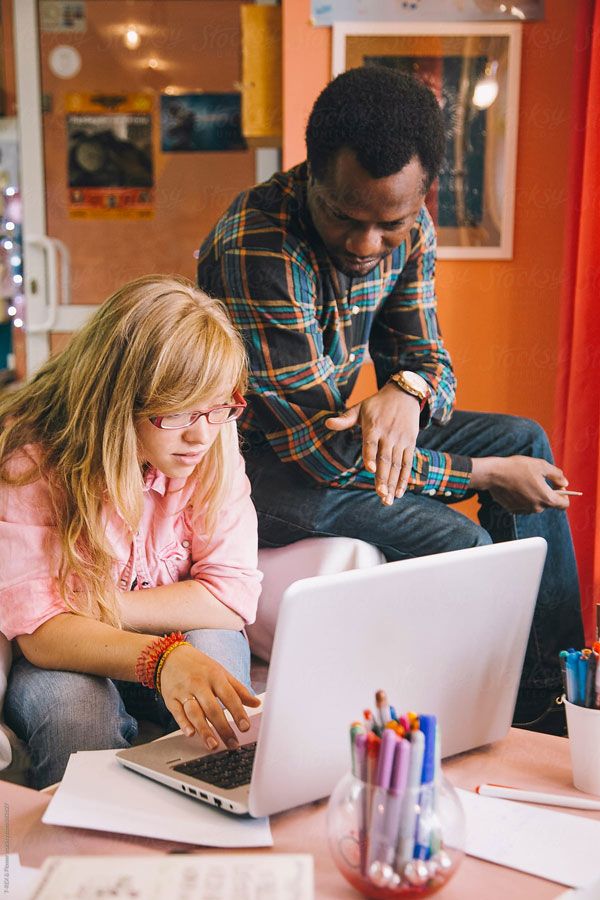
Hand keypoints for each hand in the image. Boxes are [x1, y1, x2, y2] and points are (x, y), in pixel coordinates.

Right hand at [159, 643, 259, 750]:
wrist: (170, 655)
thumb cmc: (199, 666)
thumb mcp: (221, 672)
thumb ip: (238, 689)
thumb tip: (256, 703)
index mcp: (215, 676)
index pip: (229, 696)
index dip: (238, 712)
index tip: (245, 727)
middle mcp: (199, 684)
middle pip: (213, 708)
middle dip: (224, 728)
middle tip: (233, 744)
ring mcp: (184, 691)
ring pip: (195, 713)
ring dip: (204, 730)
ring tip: (214, 745)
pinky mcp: (171, 698)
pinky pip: (177, 713)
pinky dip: (184, 724)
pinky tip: (190, 734)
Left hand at [326, 383, 420, 503]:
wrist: (404, 394)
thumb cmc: (377, 404)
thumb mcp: (359, 408)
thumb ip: (344, 419)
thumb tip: (327, 423)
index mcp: (374, 426)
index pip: (371, 443)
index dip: (370, 456)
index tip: (370, 470)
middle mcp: (388, 434)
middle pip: (386, 459)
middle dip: (384, 479)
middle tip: (381, 495)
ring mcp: (400, 440)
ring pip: (397, 464)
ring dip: (393, 483)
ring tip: (388, 499)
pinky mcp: (410, 443)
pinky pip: (407, 463)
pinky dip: (404, 478)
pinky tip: (399, 492)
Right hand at [470, 455, 569, 513]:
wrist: (493, 474)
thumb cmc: (517, 467)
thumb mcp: (541, 466)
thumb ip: (557, 475)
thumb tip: (564, 482)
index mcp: (546, 498)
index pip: (564, 505)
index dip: (564, 495)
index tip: (558, 486)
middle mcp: (536, 508)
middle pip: (548, 503)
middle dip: (546, 492)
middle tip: (538, 479)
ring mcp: (524, 510)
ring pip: (535, 504)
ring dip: (534, 495)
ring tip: (524, 481)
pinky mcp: (513, 510)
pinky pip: (523, 505)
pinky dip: (523, 498)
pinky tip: (516, 487)